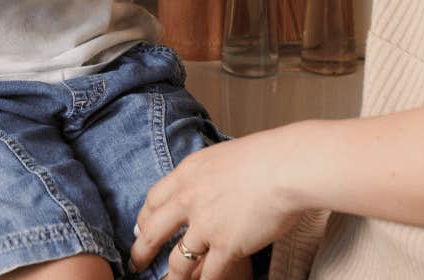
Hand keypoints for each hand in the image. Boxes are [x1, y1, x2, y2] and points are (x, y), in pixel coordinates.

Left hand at [131, 127, 309, 279]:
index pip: (154, 199)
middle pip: (153, 231)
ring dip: (172, 277)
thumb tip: (210, 183)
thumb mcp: (224, 156)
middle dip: (141, 251)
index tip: (141, 228)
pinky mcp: (226, 246)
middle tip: (137, 263)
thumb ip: (210, 174)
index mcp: (188, 173)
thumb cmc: (268, 156)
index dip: (144, 218)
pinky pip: (209, 274)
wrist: (287, 167)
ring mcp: (206, 225)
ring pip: (178, 261)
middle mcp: (189, 199)